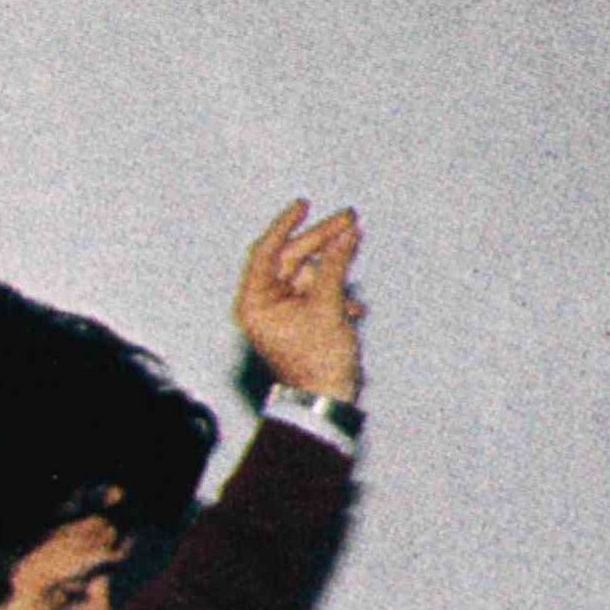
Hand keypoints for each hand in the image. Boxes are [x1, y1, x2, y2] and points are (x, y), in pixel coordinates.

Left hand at [234, 201, 363, 404]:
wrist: (326, 403)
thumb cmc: (318, 363)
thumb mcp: (327, 306)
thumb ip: (335, 265)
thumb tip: (347, 232)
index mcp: (255, 302)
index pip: (266, 251)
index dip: (286, 225)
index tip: (304, 205)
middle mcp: (263, 304)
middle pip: (292, 259)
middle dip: (322, 243)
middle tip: (350, 221)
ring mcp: (282, 313)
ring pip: (309, 276)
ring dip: (334, 275)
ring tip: (354, 275)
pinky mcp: (300, 320)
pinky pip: (316, 294)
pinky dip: (335, 295)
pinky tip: (353, 310)